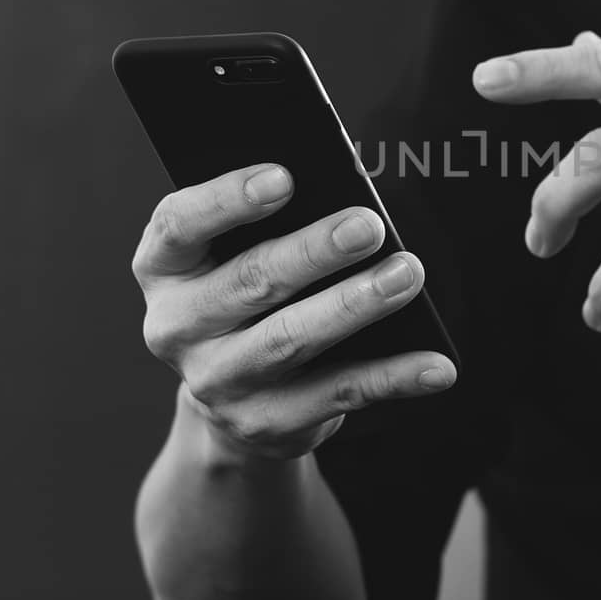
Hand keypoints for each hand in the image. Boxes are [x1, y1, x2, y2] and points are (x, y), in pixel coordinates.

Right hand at [131, 164, 455, 459]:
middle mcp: (177, 326)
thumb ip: (269, 223)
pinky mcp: (266, 422)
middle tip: (369, 224)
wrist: (233, 394)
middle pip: (249, 281)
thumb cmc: (246, 292)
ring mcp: (218, 381)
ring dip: (355, 306)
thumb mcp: (234, 253)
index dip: (228, 199)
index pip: (180, 224)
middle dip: (314, 251)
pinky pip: (338, 394)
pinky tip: (436, 365)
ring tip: (406, 275)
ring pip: (290, 339)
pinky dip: (394, 377)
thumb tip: (345, 195)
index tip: (285, 178)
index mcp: (164, 268)